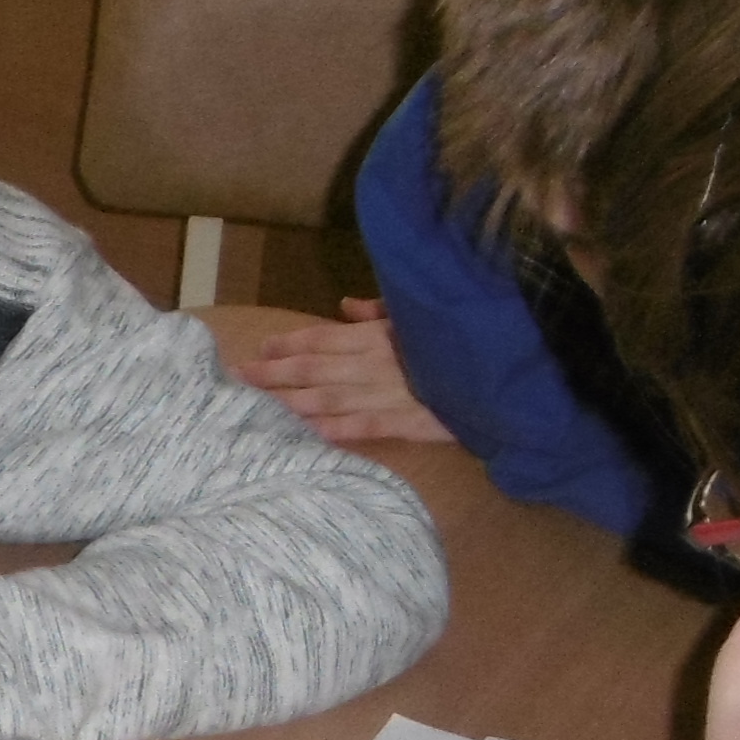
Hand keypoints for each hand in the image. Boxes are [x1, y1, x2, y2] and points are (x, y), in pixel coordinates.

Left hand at [229, 303, 454, 449]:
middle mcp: (375, 362)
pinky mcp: (410, 421)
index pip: (320, 337)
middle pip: (313, 368)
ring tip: (258, 407)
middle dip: (272, 373)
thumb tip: (346, 305)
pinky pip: (366, 426)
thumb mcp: (420, 316)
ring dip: (291, 402)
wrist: (502, 368)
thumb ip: (381, 311)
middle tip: (237, 378)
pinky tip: (309, 434)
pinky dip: (337, 429)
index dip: (287, 343)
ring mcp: (390, 393)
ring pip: (329, 398)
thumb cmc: (458, 341)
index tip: (258, 349)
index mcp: (377, 335)